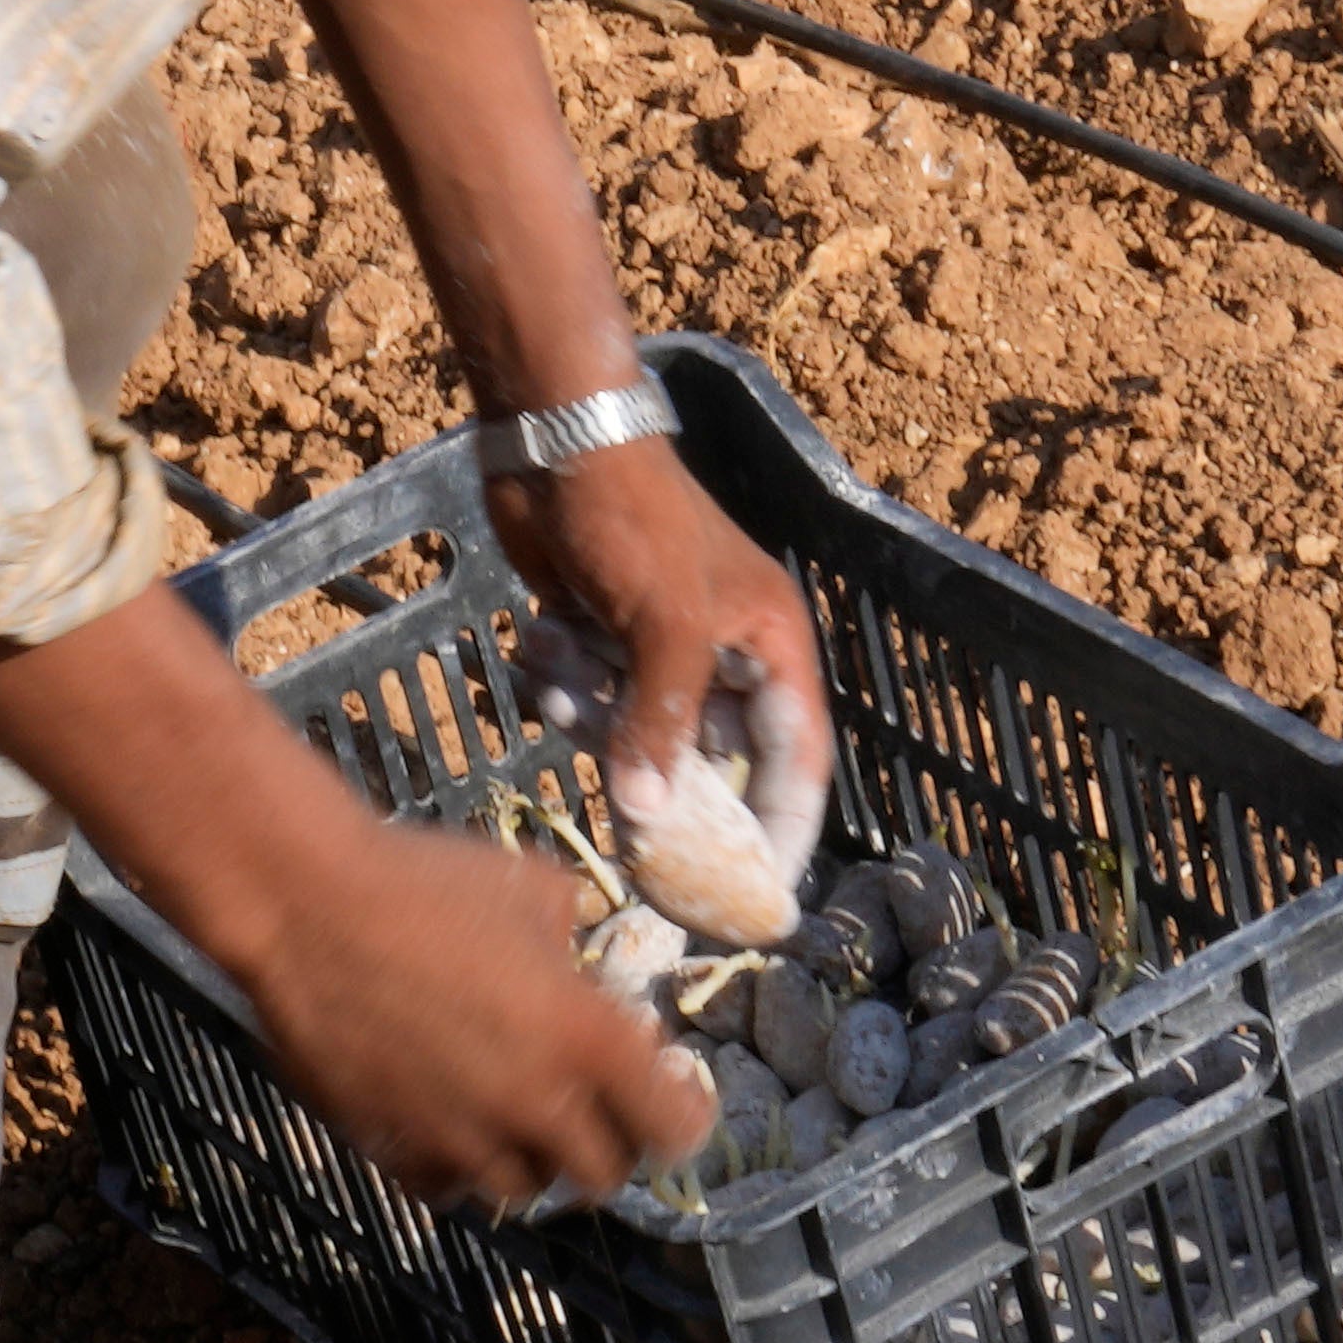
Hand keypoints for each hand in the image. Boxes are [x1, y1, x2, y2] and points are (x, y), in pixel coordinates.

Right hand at [214, 809, 719, 1208]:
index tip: (671, 1100)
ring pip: (527, 1190)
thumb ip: (576, 936)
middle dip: (607, 1142)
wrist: (303, 903)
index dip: (681, 1119)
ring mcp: (461, 1135)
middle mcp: (534, 1103)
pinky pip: (449, 1187)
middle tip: (591, 1106)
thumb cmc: (423, 879)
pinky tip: (449, 1122)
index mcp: (585, 1036)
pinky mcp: (396, 1149)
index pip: (673, 1127)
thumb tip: (580, 956)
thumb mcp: (531, 885)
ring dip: (532, 1158)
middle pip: (604, 1174)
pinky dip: (460, 1166)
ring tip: (514, 1116)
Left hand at [491, 424, 826, 842]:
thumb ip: (665, 725)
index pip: (798, 767)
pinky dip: (564, 685)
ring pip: (638, 738)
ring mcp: (661, 650)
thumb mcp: (664, 625)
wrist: (550, 438)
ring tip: (571, 671)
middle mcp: (727, 657)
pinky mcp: (603, 640)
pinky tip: (543, 638)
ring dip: (596, 721)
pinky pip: (590, 704)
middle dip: (661, 787)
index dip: (782, 836)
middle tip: (625, 833)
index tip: (759, 904)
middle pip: (711, 766)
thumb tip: (652, 823)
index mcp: (773, 648)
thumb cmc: (631, 519)